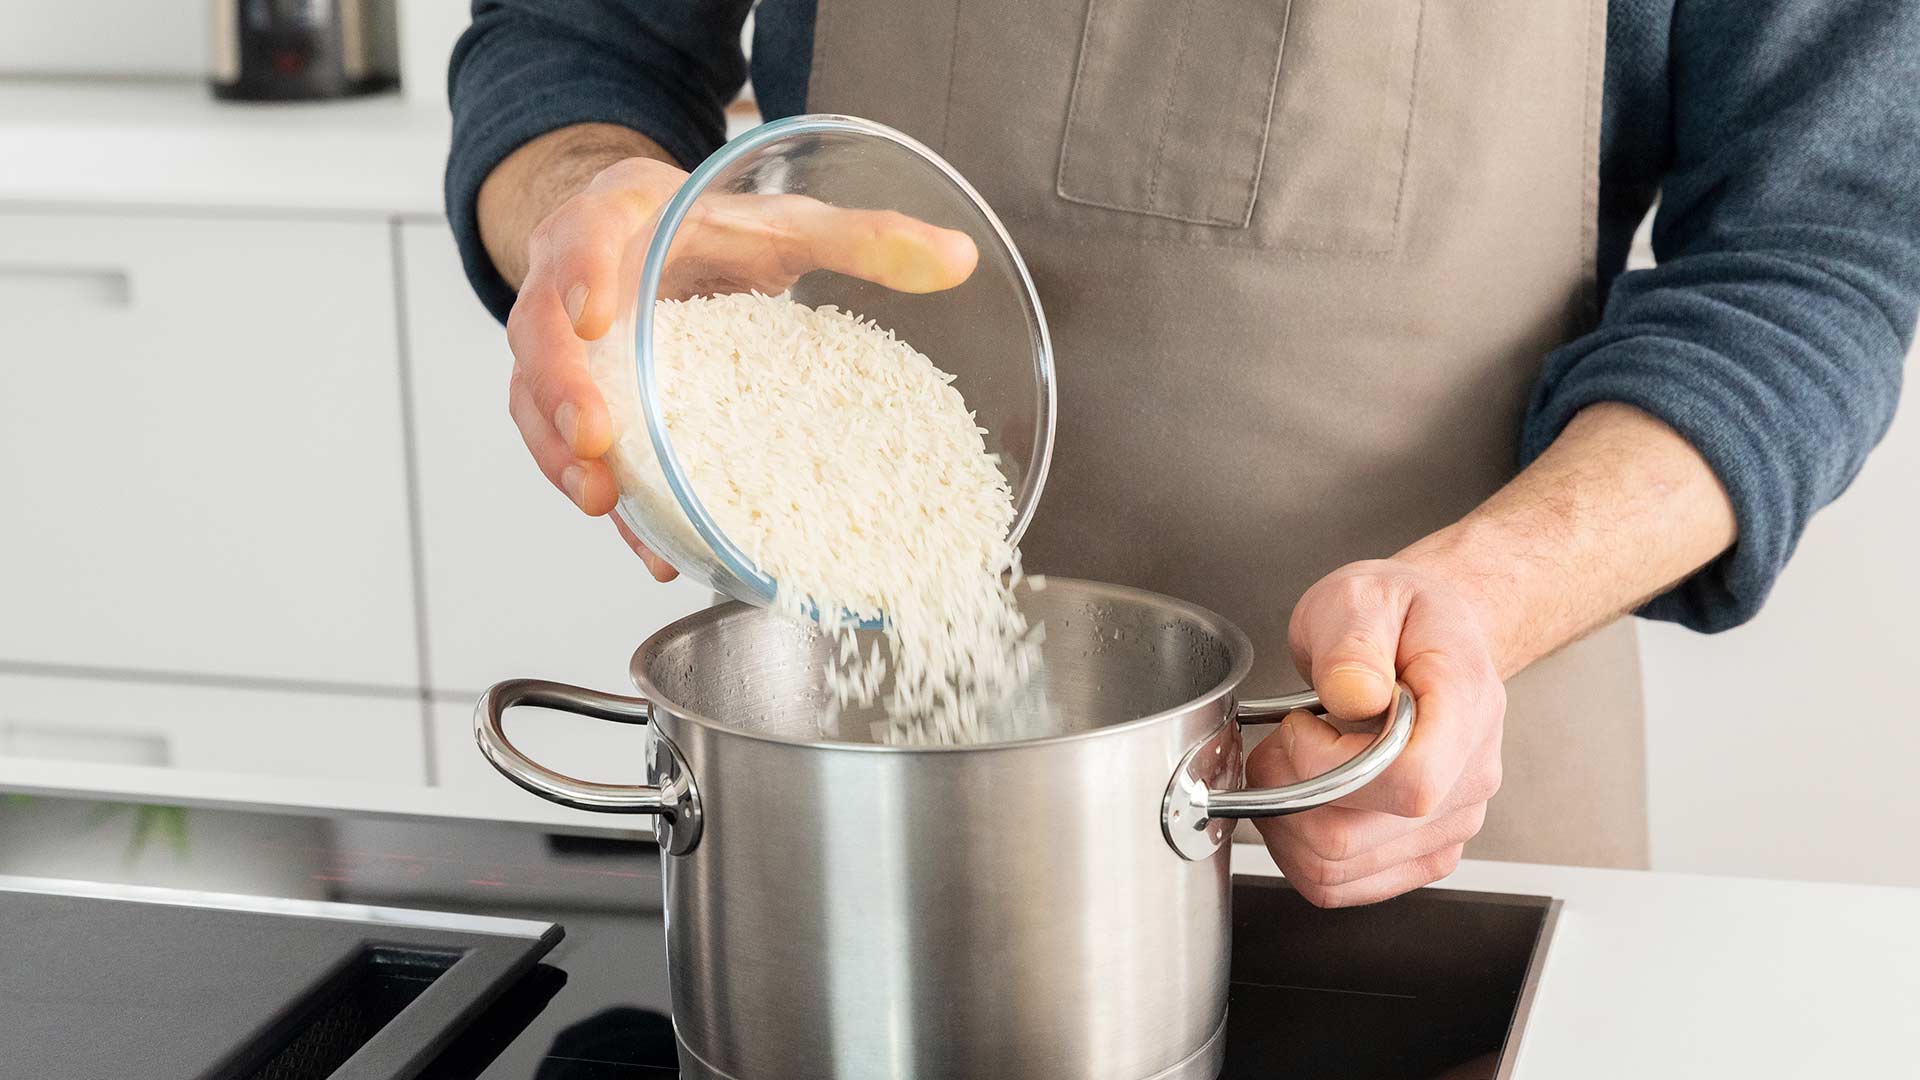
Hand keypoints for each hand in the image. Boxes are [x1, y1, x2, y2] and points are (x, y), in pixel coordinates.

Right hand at [501, 151, 978, 578]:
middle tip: (595, 443)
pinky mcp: (579, 405)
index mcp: (616, 224)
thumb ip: (867, 237)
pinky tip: (652, 546)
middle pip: (540, 341)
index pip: (579, 243)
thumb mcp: (786, 222)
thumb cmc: (710, 226)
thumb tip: (961, 259)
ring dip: (564, 462)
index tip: (595, 316)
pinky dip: (612, 501)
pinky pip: (571, 454)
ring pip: (536, 407)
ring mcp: (566, 353)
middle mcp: (572, 287)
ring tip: (605, 506)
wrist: (653, 236)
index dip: (578, 280)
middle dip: (562, 396)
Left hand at [1245, 559, 1504, 907]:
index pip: (1408, 782)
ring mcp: (1449, 822)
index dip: (1330, 766)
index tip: (1304, 723)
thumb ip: (1353, 642)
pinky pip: (1342, 885)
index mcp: (1466, 708)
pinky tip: (1301, 801)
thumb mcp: (1363, 597)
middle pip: (1354, 838)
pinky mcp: (1421, 851)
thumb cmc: (1397, 614)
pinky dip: (1298, 851)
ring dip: (1284, 822)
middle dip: (1286, 791)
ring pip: (1336, 870)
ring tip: (1292, 763)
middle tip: (1283, 738)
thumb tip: (1354, 695)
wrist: (1425, 635)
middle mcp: (1469, 778)